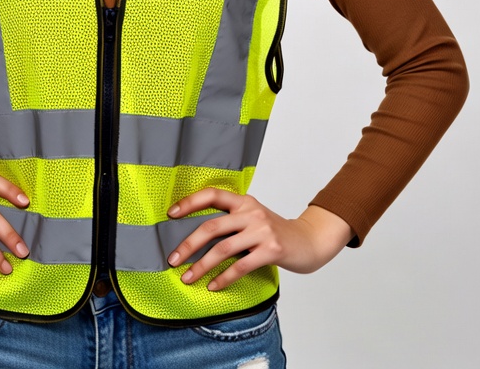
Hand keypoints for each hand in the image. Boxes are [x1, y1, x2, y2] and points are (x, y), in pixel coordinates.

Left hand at [166, 190, 352, 290]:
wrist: (309, 241)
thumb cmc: (274, 232)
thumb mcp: (253, 218)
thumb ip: (232, 220)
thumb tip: (196, 234)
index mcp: (244, 201)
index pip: (212, 194)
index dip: (190, 202)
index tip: (171, 214)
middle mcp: (251, 212)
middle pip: (212, 226)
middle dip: (188, 244)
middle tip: (173, 259)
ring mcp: (262, 230)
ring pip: (223, 248)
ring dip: (202, 266)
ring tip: (188, 278)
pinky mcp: (271, 250)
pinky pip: (240, 266)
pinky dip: (224, 278)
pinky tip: (213, 286)